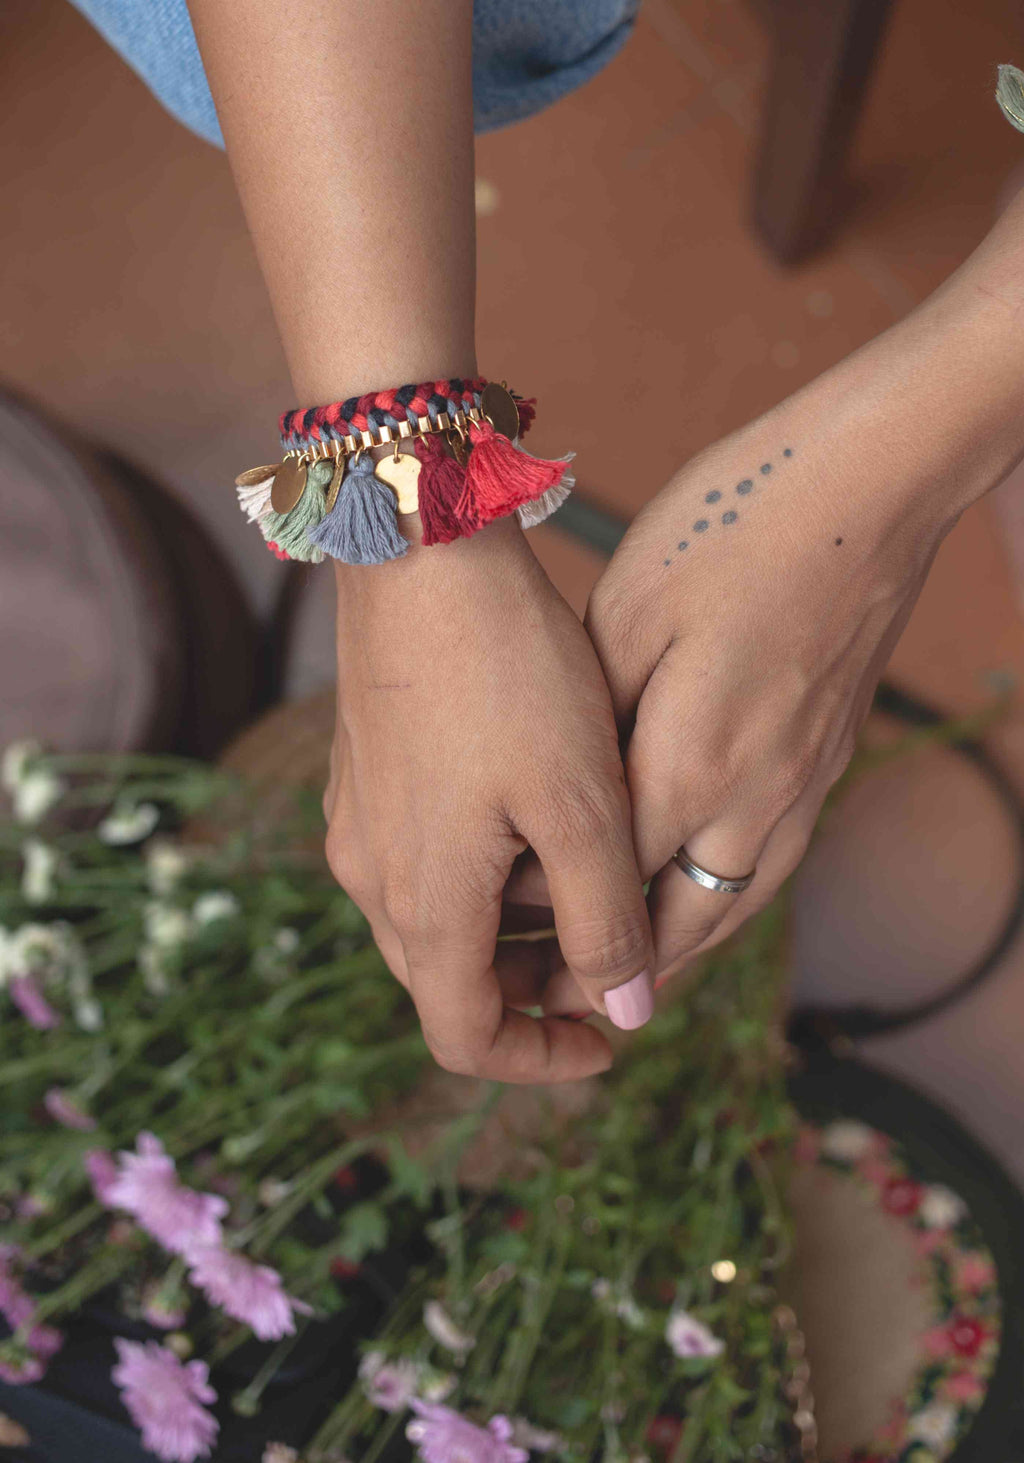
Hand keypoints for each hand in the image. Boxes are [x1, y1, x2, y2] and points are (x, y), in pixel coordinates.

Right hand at [323, 516, 654, 1083]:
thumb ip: (605, 922)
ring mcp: (357, 823)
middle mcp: (370, 878)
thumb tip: (628, 1015)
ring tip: (582, 885)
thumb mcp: (582, 807)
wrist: (420, 551)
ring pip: (433, 921)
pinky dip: (477, 878)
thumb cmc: (509, 674)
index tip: (607, 1041)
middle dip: (530, 992)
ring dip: (506, 932)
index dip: (539, 1060)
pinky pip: (417, 862)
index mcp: (423, 904)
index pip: (466, 1037)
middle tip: (608, 956)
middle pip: (447, 983)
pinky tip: (531, 821)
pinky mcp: (361, 777)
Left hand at [578, 292, 1023, 988]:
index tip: (508, 960)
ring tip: (617, 967)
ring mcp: (805, 787)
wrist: (867, 486)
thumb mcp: (624, 613)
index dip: (557, 935)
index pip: (612, 894)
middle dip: (616, 972)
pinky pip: (767, 867)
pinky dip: (719, 901)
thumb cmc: (731, 529)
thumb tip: (557, 791)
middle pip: (679, 928)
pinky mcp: (830, 763)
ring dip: (672, 949)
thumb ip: (590, 723)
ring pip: (732, 909)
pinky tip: (688, 892)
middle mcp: (757, 799)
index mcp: (691, 766)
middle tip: (556, 998)